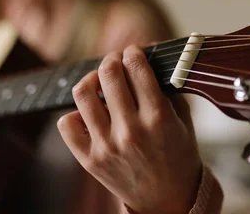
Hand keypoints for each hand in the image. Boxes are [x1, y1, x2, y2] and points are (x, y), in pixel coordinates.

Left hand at [57, 45, 201, 213]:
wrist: (168, 200)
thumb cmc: (178, 156)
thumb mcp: (183, 120)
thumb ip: (167, 87)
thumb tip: (149, 54)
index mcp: (158, 118)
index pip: (137, 67)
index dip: (132, 52)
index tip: (132, 51)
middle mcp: (130, 131)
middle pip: (108, 74)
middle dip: (111, 59)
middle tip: (115, 61)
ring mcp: (107, 146)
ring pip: (83, 94)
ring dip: (91, 80)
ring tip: (99, 82)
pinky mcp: (90, 160)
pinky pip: (67, 124)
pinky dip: (75, 113)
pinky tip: (89, 113)